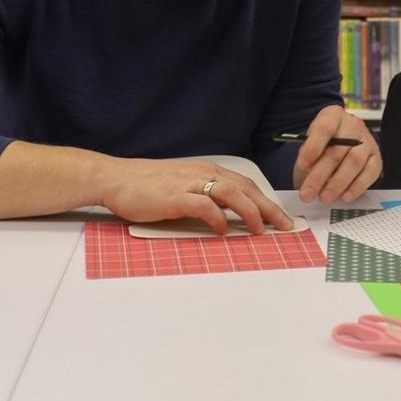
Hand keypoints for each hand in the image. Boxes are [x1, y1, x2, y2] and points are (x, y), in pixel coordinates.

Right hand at [99, 157, 292, 234]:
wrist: (116, 179)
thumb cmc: (147, 186)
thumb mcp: (183, 187)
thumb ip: (205, 198)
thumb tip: (229, 217)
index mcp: (207, 170)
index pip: (245, 184)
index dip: (266, 201)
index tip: (281, 218)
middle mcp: (202, 173)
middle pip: (245, 188)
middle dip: (268, 208)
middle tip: (285, 226)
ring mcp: (188, 183)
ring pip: (230, 193)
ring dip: (249, 211)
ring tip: (260, 230)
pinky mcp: (174, 197)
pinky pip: (202, 204)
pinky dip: (217, 217)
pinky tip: (223, 230)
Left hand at [292, 105, 380, 204]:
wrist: (344, 141)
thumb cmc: (324, 143)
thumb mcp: (312, 142)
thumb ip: (308, 154)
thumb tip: (309, 171)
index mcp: (333, 115)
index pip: (324, 128)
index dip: (313, 147)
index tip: (303, 165)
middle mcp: (353, 125)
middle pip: (337, 151)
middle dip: (319, 176)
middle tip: (307, 194)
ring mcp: (367, 141)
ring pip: (354, 163)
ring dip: (337, 183)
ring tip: (324, 197)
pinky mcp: (377, 158)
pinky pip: (369, 173)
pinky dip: (356, 187)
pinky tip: (345, 197)